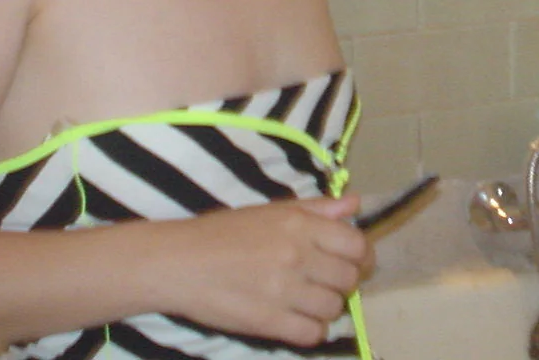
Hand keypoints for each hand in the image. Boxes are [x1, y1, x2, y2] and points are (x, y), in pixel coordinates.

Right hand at [160, 196, 372, 346]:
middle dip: (342, 282)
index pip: (356, 245)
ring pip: (334, 309)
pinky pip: (313, 334)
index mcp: (298, 224)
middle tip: (323, 281)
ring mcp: (284, 291)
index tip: (350, 261)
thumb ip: (316, 209)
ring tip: (306, 300)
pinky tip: (297, 320)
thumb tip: (355, 204)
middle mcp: (297, 255)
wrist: (178, 262)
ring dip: (326, 307)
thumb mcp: (270, 210)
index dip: (360, 256)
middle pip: (348, 279)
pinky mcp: (270, 322)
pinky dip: (311, 330)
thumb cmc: (222, 232)